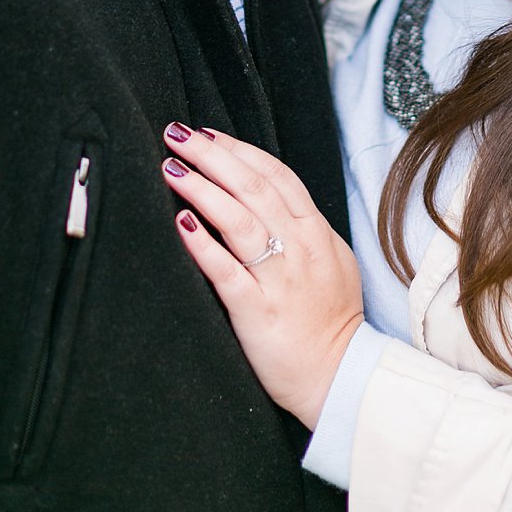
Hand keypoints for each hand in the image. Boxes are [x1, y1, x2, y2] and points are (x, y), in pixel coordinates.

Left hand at [161, 123, 362, 428]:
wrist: (340, 378)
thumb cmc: (330, 320)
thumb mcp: (331, 262)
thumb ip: (303, 228)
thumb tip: (267, 196)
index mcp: (316, 233)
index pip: (276, 175)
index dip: (239, 149)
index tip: (206, 133)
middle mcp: (299, 249)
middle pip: (252, 187)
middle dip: (212, 155)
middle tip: (176, 133)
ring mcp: (279, 278)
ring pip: (238, 219)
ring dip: (201, 188)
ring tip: (171, 167)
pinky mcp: (257, 309)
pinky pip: (226, 270)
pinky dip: (202, 244)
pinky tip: (181, 221)